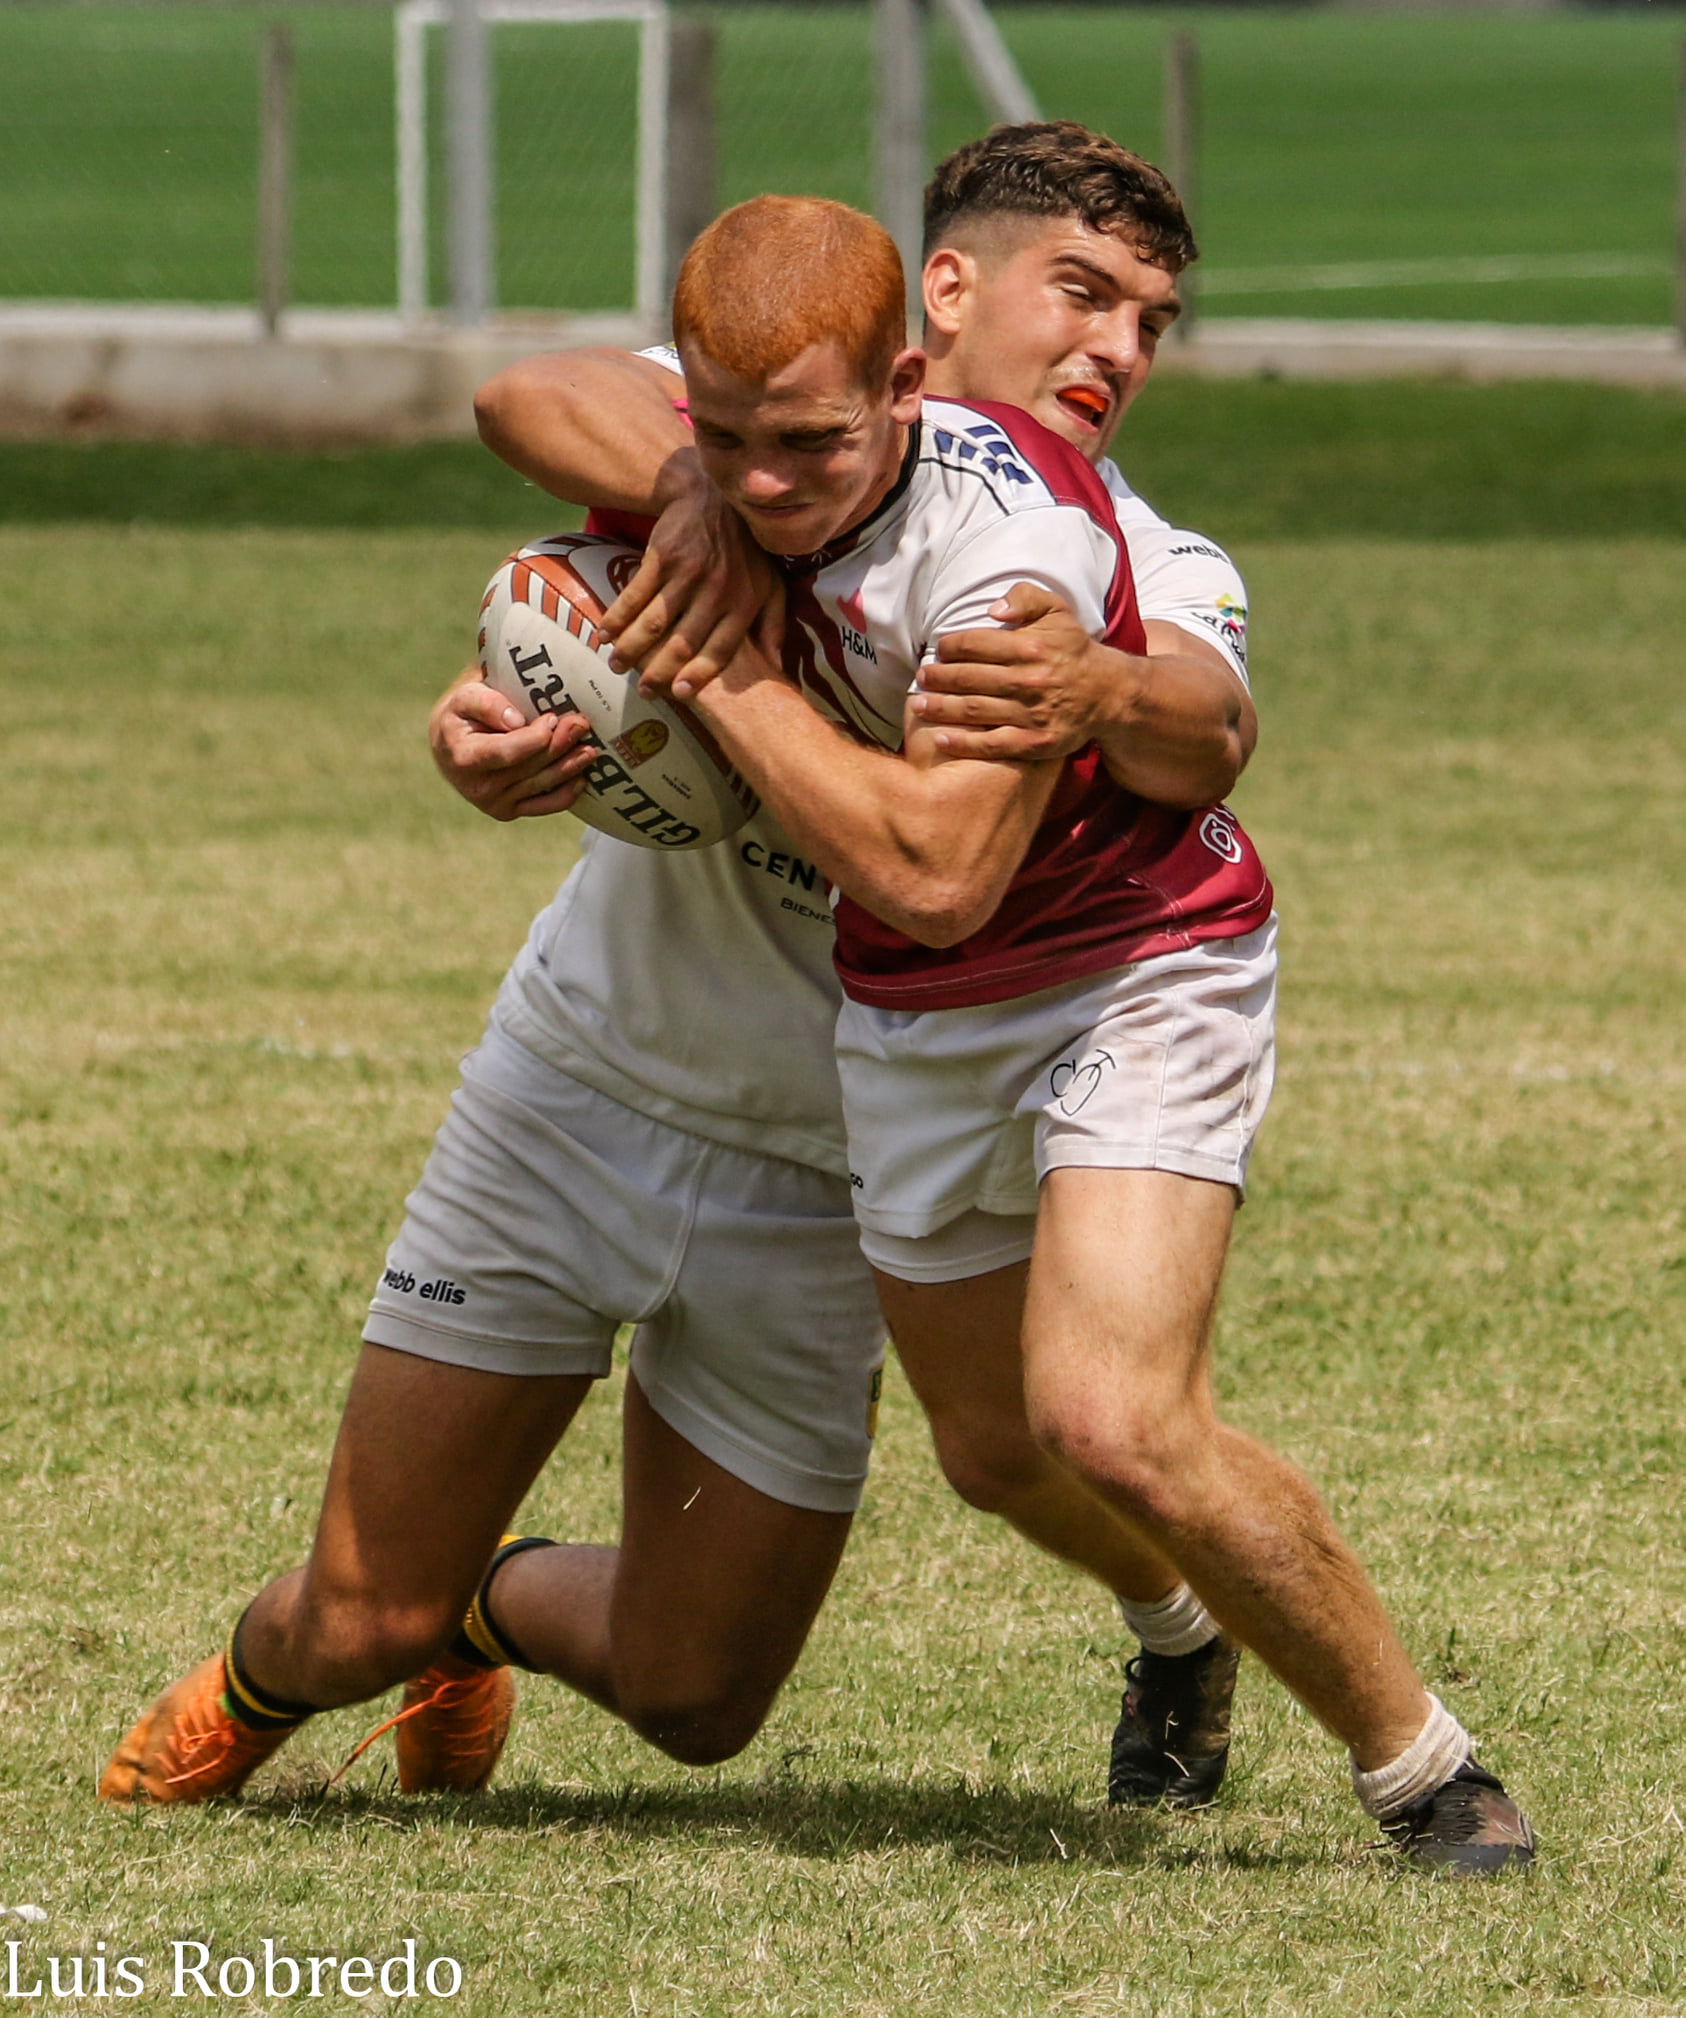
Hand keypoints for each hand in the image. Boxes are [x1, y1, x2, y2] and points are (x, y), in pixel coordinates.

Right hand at [429, 669, 598, 821]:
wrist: (448, 744)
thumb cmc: (460, 713)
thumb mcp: (464, 697)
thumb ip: (486, 703)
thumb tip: (517, 721)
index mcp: (464, 757)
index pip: (507, 752)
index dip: (534, 738)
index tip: (552, 718)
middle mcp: (478, 787)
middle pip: (530, 768)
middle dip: (559, 745)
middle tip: (581, 724)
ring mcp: (495, 803)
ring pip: (542, 785)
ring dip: (570, 767)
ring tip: (590, 749)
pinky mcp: (508, 811)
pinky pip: (544, 806)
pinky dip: (566, 794)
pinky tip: (582, 778)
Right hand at [601, 463, 776, 698]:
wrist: (713, 498)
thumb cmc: (744, 550)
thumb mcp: (770, 584)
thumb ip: (775, 625)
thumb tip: (777, 667)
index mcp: (743, 603)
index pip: (721, 649)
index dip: (699, 674)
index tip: (679, 694)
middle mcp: (717, 591)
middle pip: (683, 642)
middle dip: (659, 671)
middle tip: (644, 690)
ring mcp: (688, 573)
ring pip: (654, 623)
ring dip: (631, 649)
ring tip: (617, 666)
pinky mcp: (661, 557)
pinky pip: (634, 595)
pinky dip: (616, 618)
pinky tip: (604, 635)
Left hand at [911, 582, 1125, 763]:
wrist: (1109, 694)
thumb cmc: (1074, 651)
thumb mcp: (1058, 612)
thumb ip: (1026, 599)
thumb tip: (993, 608)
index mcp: (1030, 647)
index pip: (975, 644)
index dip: (950, 647)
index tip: (938, 650)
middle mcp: (1028, 681)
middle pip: (968, 678)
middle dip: (938, 678)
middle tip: (921, 677)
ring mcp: (1031, 714)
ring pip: (973, 711)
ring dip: (940, 708)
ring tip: (919, 705)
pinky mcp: (1034, 742)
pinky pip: (992, 744)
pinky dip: (964, 743)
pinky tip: (941, 738)